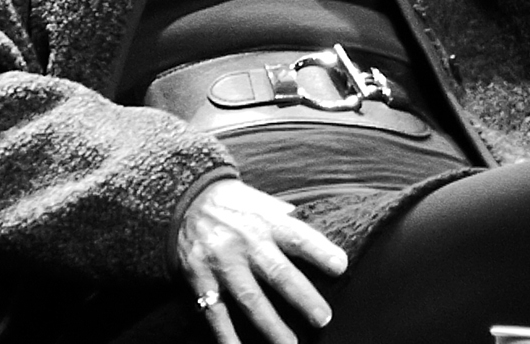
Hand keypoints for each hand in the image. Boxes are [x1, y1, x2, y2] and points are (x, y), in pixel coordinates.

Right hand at [177, 178, 346, 343]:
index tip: (341, 267)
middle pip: (277, 272)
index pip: (298, 236)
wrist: (188, 199)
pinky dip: (227, 335)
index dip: (319, 250)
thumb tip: (329, 236)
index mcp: (267, 221)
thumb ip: (291, 223)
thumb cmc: (239, 206)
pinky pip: (216, 312)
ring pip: (250, 298)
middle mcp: (246, 242)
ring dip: (271, 325)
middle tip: (323, 318)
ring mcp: (223, 262)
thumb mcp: (265, 204)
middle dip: (301, 296)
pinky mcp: (201, 279)